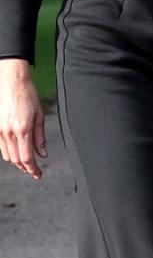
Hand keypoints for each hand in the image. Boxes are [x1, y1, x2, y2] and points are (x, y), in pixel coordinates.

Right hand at [0, 58, 46, 181]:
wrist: (12, 82)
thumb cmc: (28, 96)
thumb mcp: (40, 116)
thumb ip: (40, 138)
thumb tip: (43, 154)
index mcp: (23, 130)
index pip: (27, 158)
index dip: (33, 170)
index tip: (38, 175)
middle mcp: (9, 133)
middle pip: (16, 160)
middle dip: (26, 168)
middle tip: (34, 171)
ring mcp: (0, 131)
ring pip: (8, 156)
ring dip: (17, 162)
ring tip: (27, 164)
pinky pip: (2, 148)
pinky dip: (10, 153)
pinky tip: (17, 152)